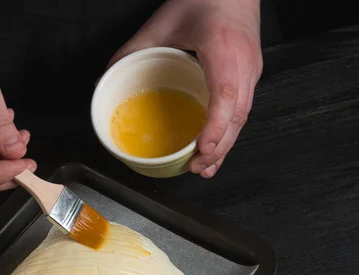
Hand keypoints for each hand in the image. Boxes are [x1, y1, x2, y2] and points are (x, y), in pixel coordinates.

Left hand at [108, 0, 261, 177]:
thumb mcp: (162, 22)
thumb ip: (133, 50)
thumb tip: (106, 79)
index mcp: (223, 49)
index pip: (225, 95)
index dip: (215, 127)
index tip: (201, 149)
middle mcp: (244, 63)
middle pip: (238, 116)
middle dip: (219, 148)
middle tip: (198, 168)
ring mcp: (252, 70)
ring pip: (244, 117)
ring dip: (226, 144)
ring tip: (206, 165)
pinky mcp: (252, 73)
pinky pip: (244, 108)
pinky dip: (229, 130)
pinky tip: (216, 143)